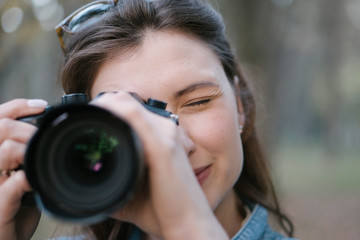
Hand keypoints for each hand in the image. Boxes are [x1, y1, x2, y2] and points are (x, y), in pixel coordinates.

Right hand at [0, 99, 46, 239]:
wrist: (7, 238)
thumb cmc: (15, 203)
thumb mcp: (18, 173)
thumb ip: (25, 153)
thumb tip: (47, 130)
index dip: (16, 107)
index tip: (42, 106)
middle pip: (1, 128)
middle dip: (29, 130)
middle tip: (45, 141)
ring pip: (6, 150)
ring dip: (30, 151)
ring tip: (40, 162)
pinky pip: (12, 185)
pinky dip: (28, 179)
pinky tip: (34, 181)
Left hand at [92, 92, 228, 239]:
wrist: (188, 224)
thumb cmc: (163, 208)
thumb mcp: (135, 186)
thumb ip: (117, 176)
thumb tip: (90, 178)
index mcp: (161, 136)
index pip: (131, 106)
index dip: (107, 108)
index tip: (88, 123)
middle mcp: (165, 130)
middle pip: (127, 101)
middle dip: (101, 107)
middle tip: (83, 123)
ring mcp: (166, 136)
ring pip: (128, 104)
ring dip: (104, 108)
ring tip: (86, 123)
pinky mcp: (163, 148)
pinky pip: (135, 118)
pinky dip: (113, 115)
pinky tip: (98, 125)